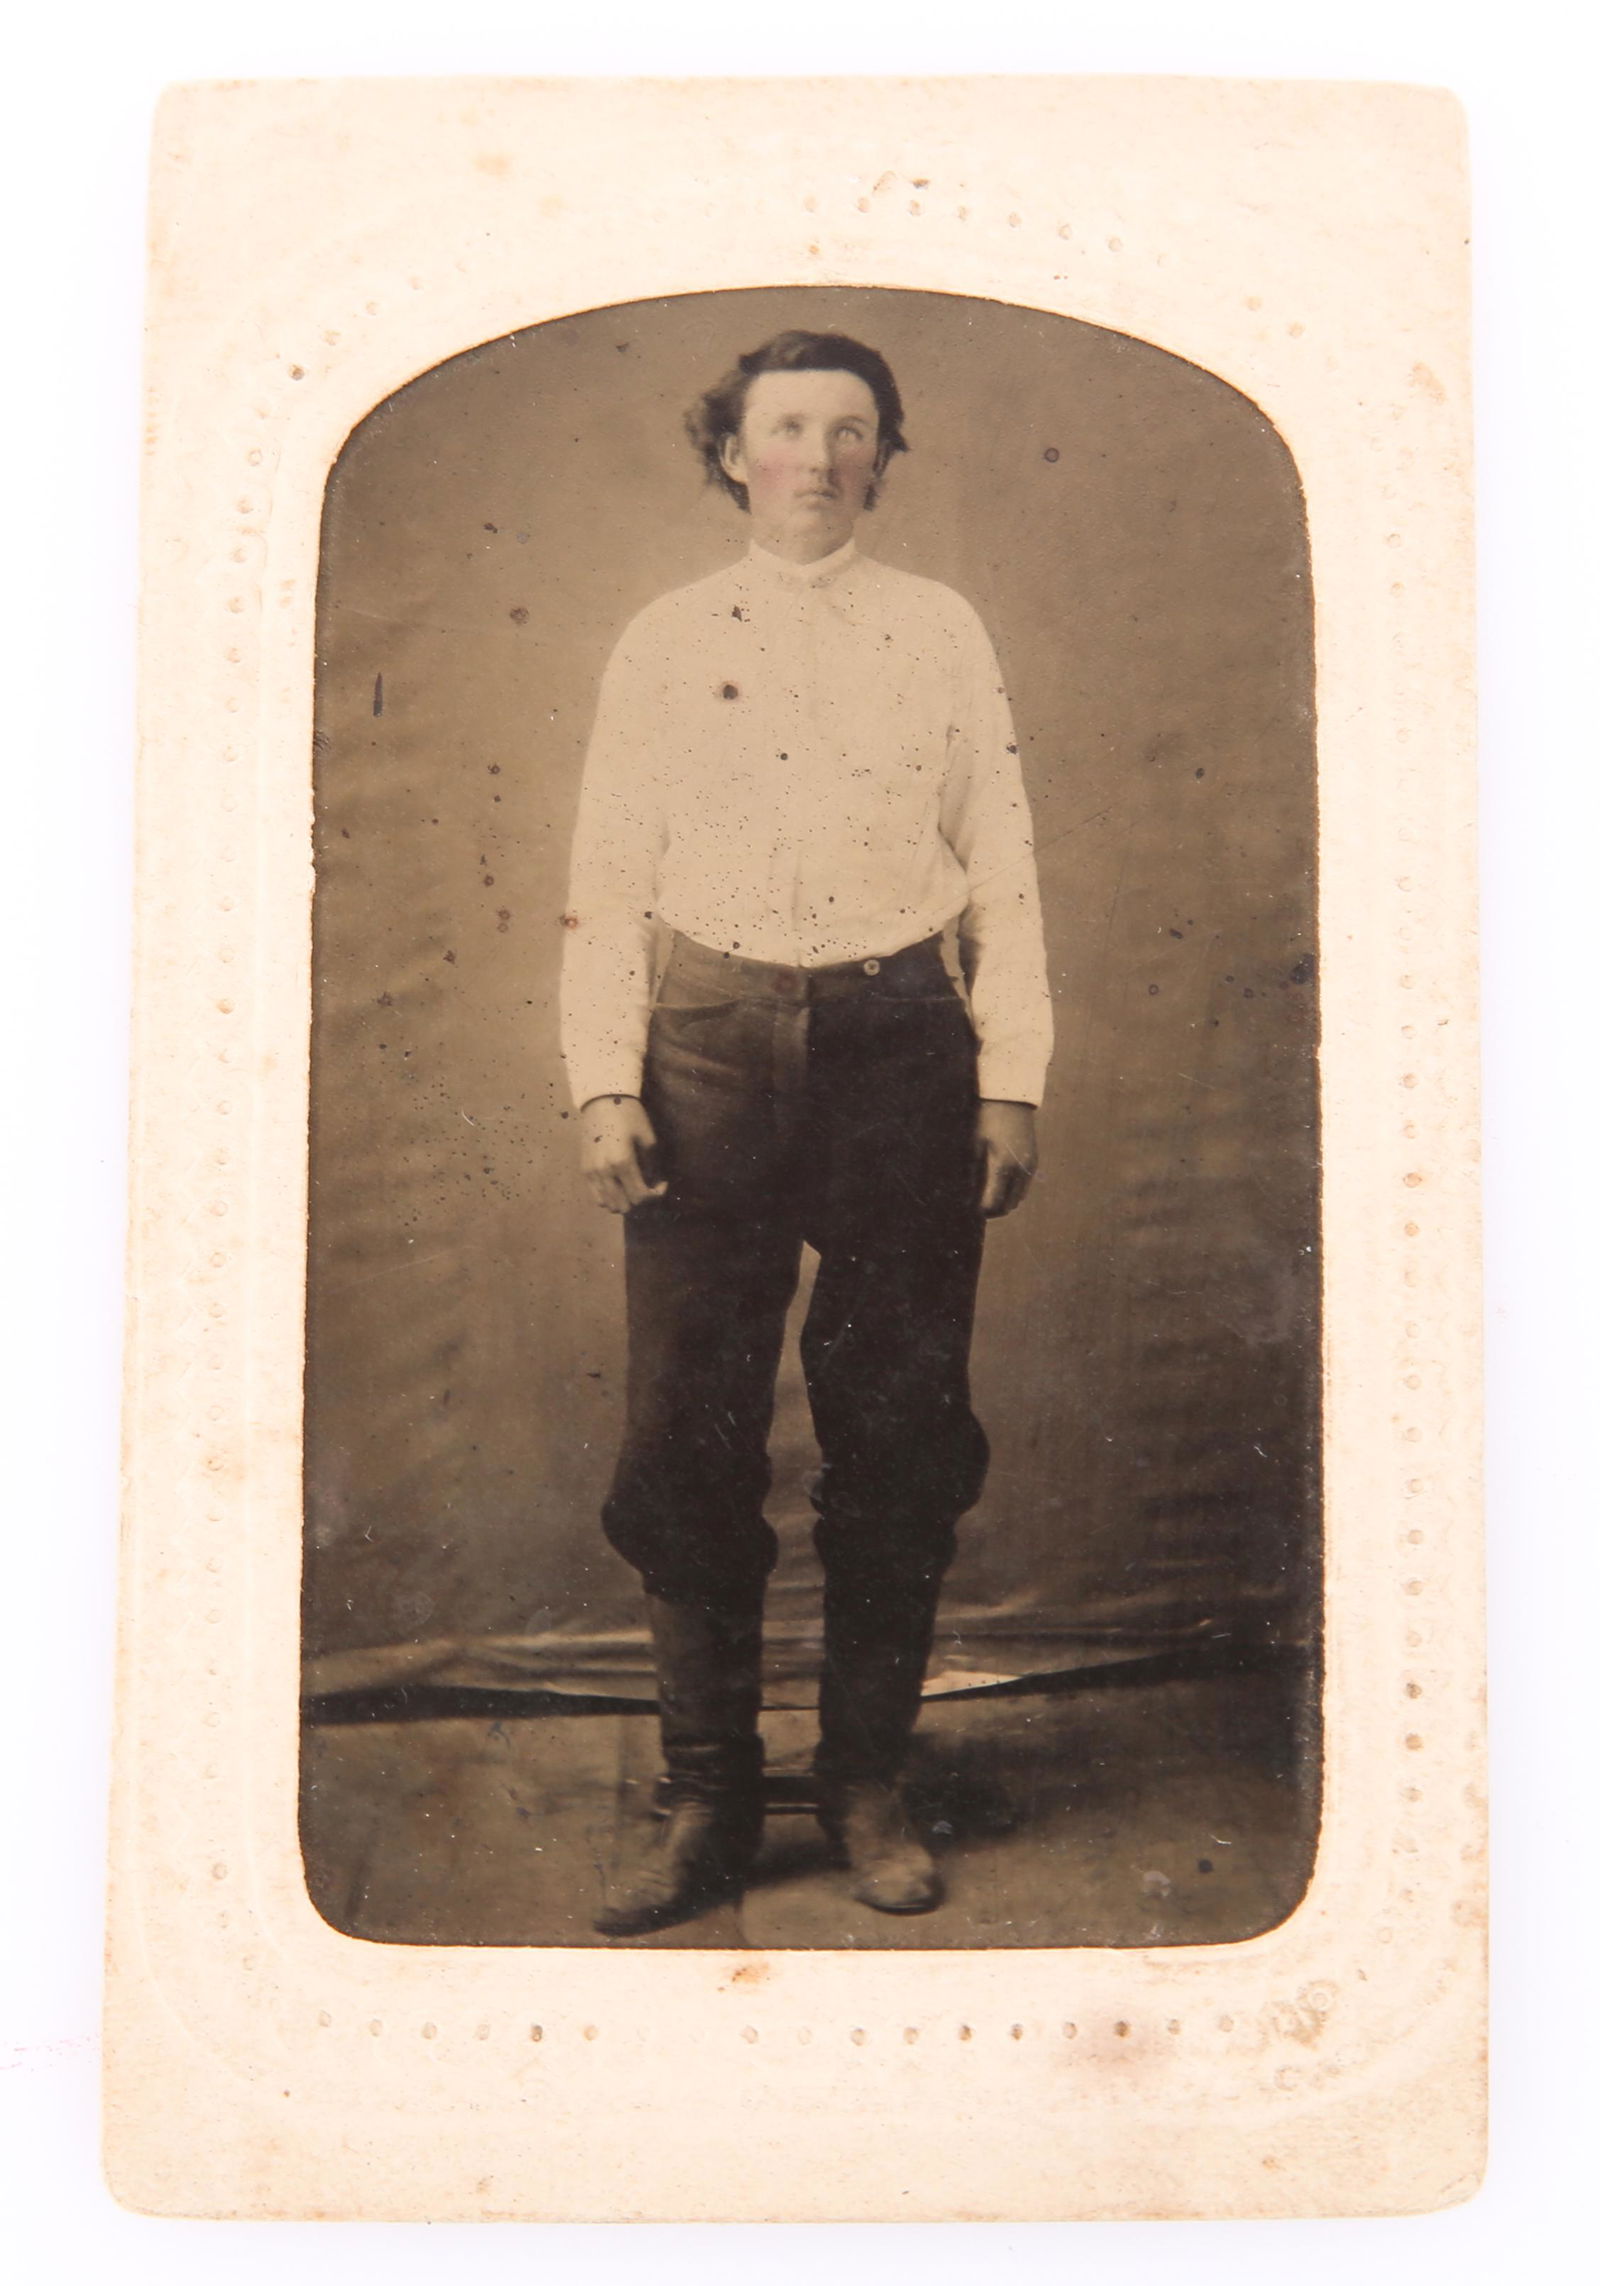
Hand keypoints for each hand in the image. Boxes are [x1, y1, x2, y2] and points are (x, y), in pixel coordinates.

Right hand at [579, 1095, 667, 1213]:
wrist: (601, 1099)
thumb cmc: (629, 1115)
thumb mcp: (647, 1138)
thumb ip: (651, 1165)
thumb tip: (654, 1183)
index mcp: (622, 1162)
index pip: (640, 1196)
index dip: (655, 1195)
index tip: (662, 1184)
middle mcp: (604, 1171)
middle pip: (624, 1205)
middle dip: (640, 1200)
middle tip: (648, 1186)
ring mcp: (591, 1172)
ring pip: (608, 1205)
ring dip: (624, 1201)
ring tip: (632, 1188)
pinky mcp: (584, 1170)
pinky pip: (596, 1196)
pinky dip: (609, 1198)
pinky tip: (619, 1186)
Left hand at [975, 1100, 1037, 1218]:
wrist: (1010, 1099)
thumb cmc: (987, 1120)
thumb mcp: (974, 1145)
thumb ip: (972, 1173)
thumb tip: (967, 1196)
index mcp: (1002, 1166)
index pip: (993, 1203)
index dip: (981, 1211)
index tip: (970, 1210)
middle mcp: (1020, 1170)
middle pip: (1008, 1206)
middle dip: (993, 1210)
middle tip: (978, 1206)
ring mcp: (1030, 1167)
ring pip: (1018, 1199)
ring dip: (1004, 1201)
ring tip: (988, 1195)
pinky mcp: (1034, 1162)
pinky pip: (1024, 1187)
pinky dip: (1013, 1191)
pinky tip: (999, 1183)